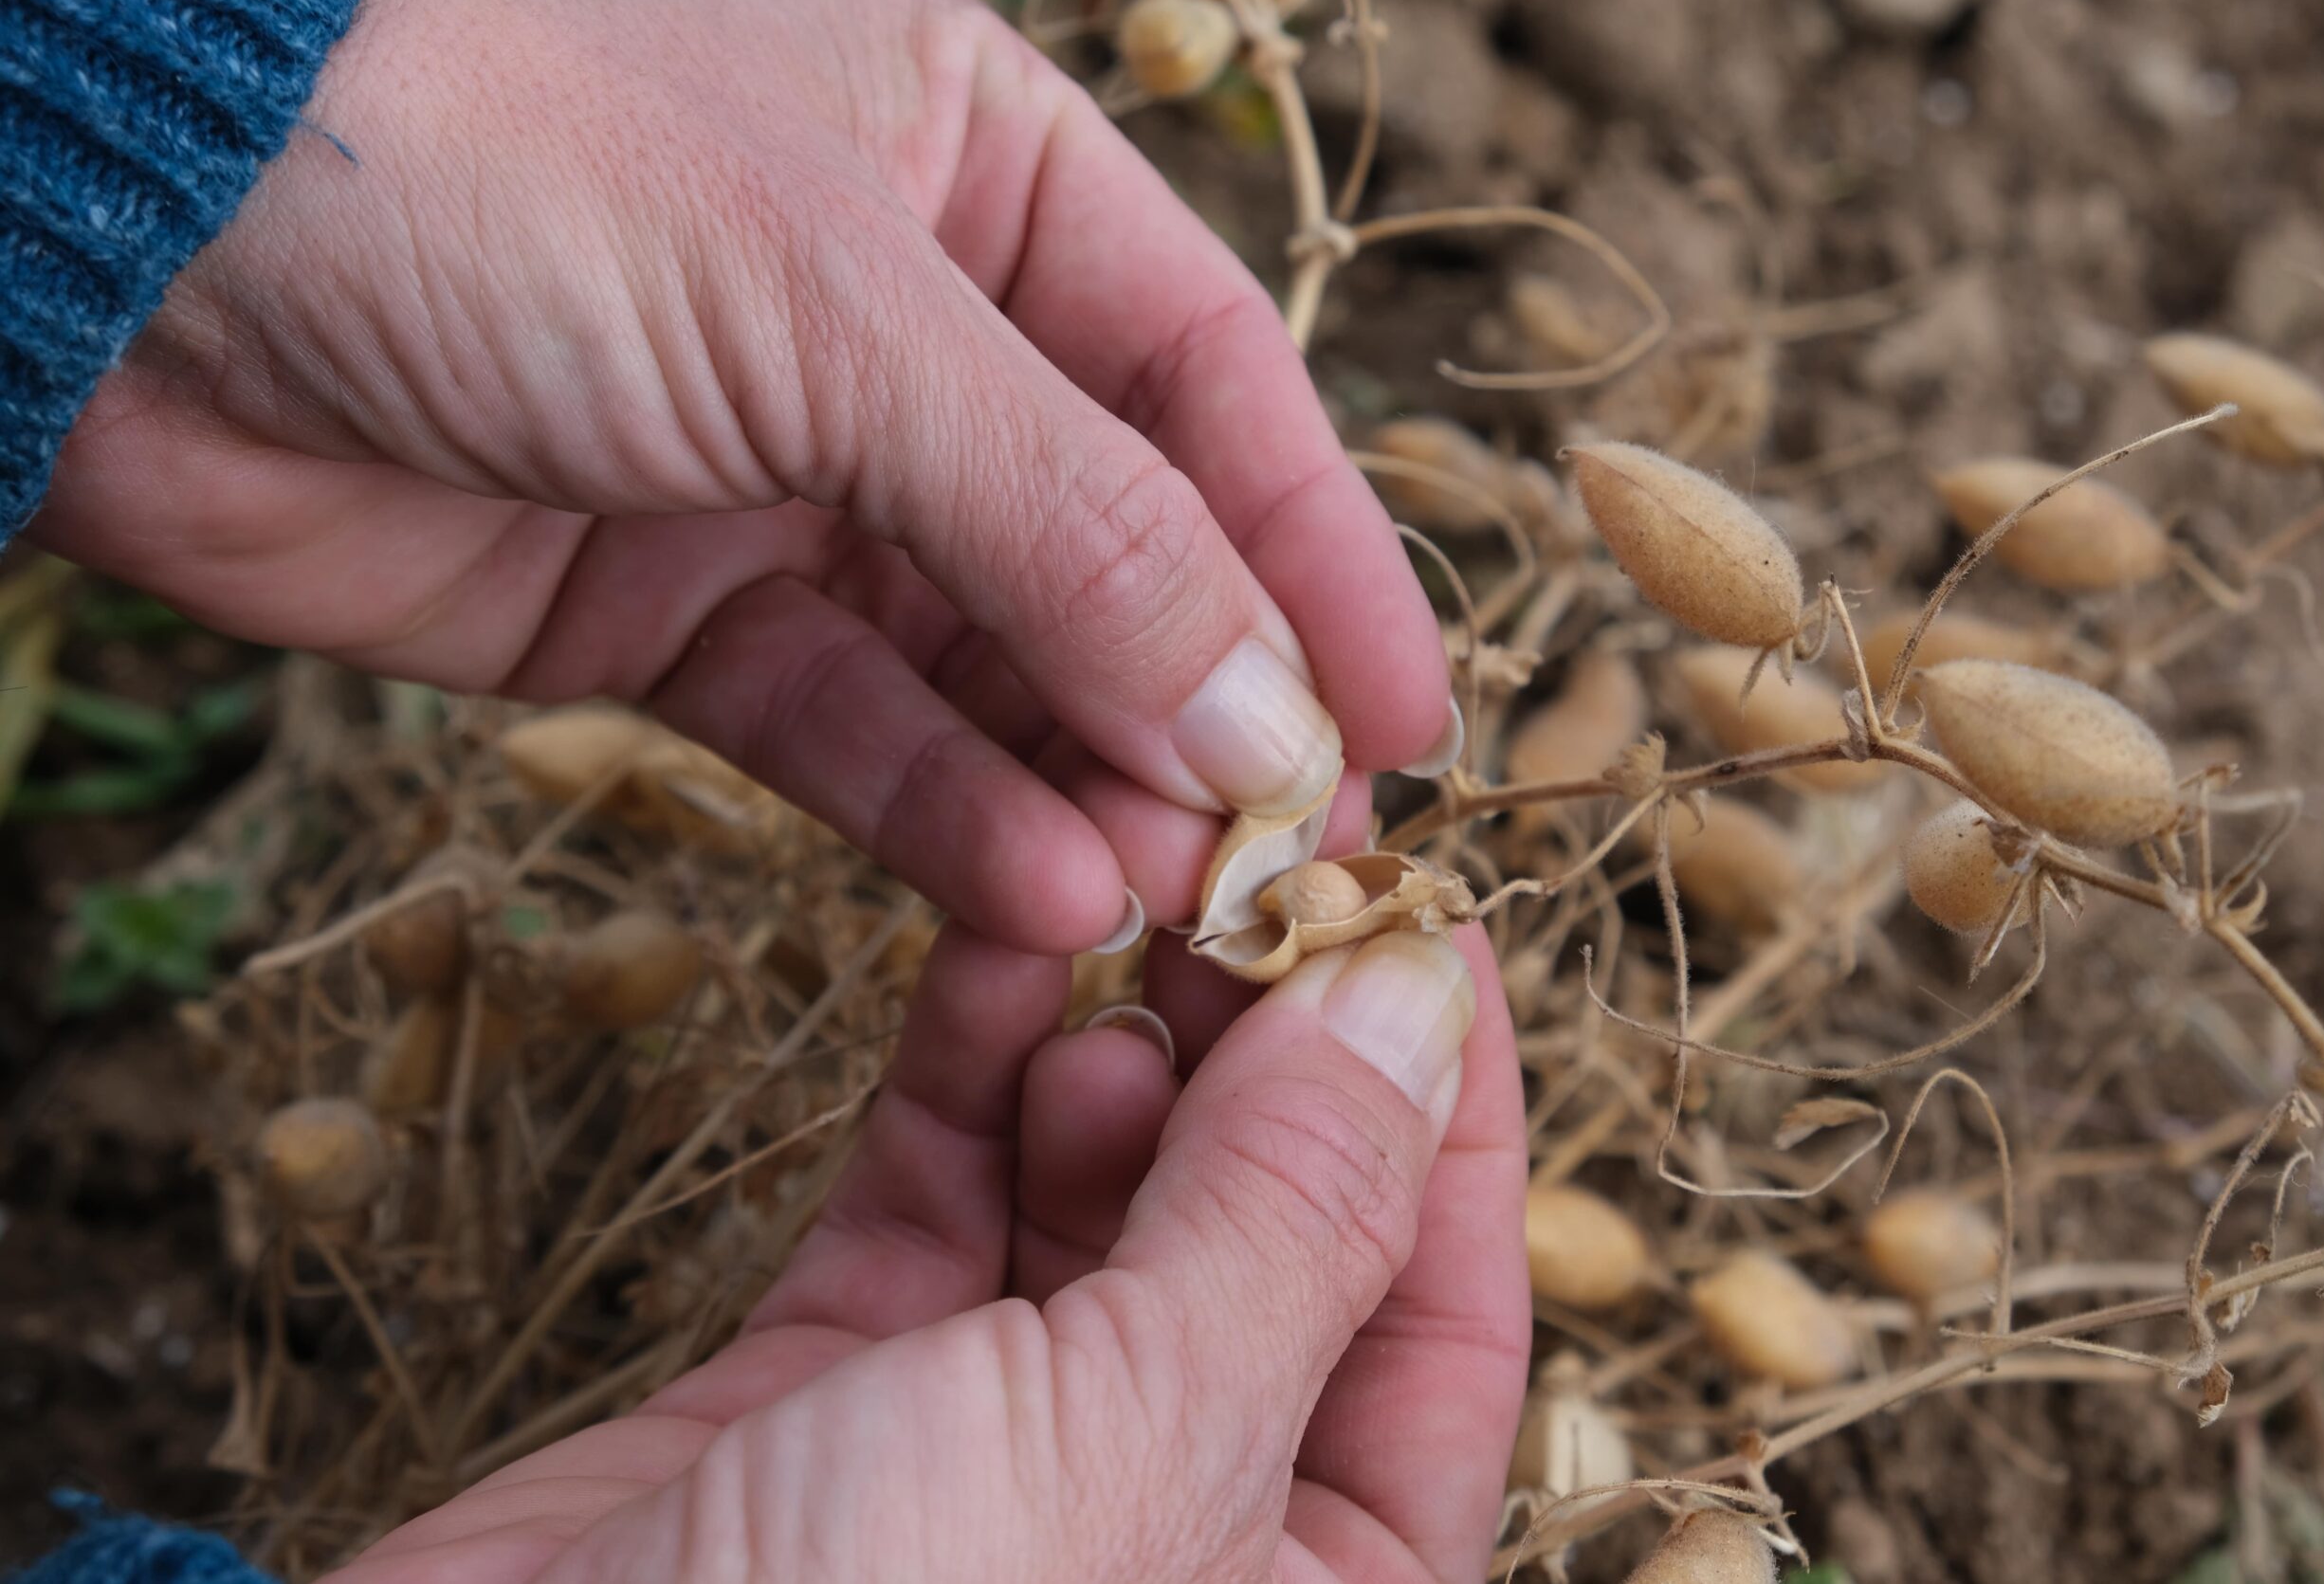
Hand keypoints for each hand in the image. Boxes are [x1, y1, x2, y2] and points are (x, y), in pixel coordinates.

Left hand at [35, 0, 1453, 953]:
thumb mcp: (832, 310)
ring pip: (991, 661)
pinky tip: (1030, 892)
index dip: (1319, 553)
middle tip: (1290, 865)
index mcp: (974, 166)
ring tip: (1157, 905)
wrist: (129, 258)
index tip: (1408, 725)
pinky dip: (938, 812)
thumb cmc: (491, 164)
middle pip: (1117, 540)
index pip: (1209, 380)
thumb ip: (1069, 520)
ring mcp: (787, 477)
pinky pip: (848, 727)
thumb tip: (1271, 715)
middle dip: (1204, 704)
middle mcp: (902, 323)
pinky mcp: (671, 613)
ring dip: (1079, 784)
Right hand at [326, 899, 1526, 1582]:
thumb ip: (1290, 1213)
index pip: (1444, 1322)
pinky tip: (1005, 941)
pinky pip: (939, 1203)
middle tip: (1244, 854)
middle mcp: (1178, 1538)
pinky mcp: (832, 1400)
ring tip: (1119, 886)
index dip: (1445, 1107)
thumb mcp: (1141, 1438)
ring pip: (1100, 1204)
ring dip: (1116, 1038)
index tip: (1418, 907)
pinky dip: (973, 1074)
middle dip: (1265, 1045)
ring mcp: (1000, 1465)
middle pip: (1274, 1241)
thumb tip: (1415, 998)